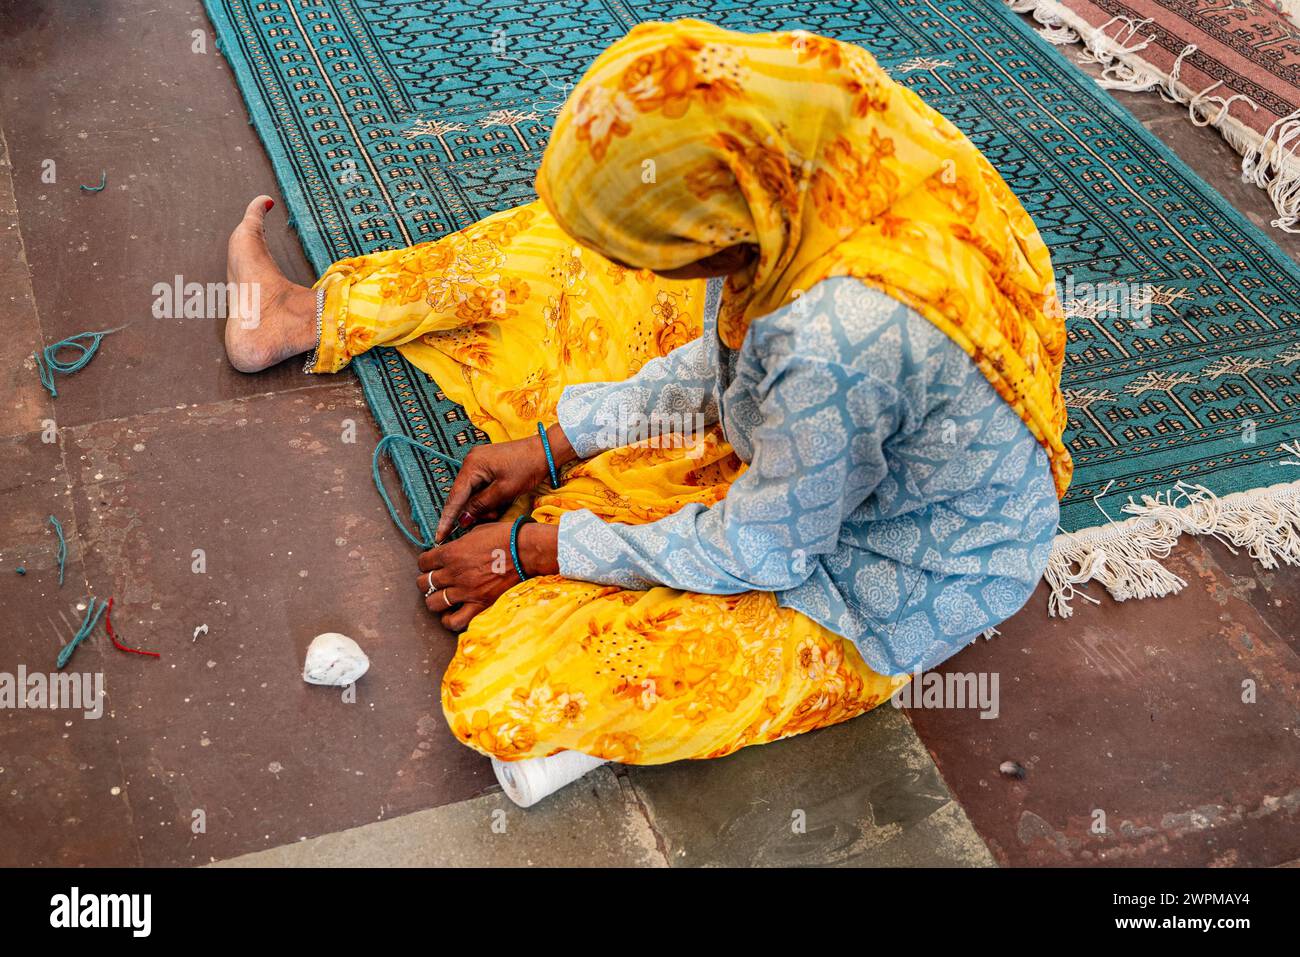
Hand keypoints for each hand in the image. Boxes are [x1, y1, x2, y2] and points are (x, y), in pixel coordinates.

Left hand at [417, 522, 558, 630]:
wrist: (525, 551)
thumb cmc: (504, 536)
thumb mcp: (476, 532)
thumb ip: (458, 543)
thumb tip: (450, 549)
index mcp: (451, 552)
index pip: (423, 562)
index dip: (425, 563)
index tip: (432, 563)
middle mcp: (454, 573)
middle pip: (424, 583)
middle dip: (426, 581)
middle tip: (436, 580)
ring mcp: (465, 591)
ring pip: (433, 603)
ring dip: (434, 600)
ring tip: (442, 597)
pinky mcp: (479, 604)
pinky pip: (455, 621)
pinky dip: (448, 620)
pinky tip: (451, 614)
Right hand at [434, 424, 576, 543]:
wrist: (545, 450)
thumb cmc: (527, 468)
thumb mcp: (504, 491)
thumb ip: (481, 506)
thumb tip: (463, 519)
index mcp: (472, 465)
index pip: (454, 497)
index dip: (447, 519)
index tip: (439, 536)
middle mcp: (470, 461)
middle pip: (462, 495)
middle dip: (471, 512)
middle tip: (485, 521)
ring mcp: (477, 461)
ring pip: (471, 492)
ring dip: (481, 505)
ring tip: (497, 510)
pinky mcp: (486, 464)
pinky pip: (479, 486)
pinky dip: (486, 497)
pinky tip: (497, 503)